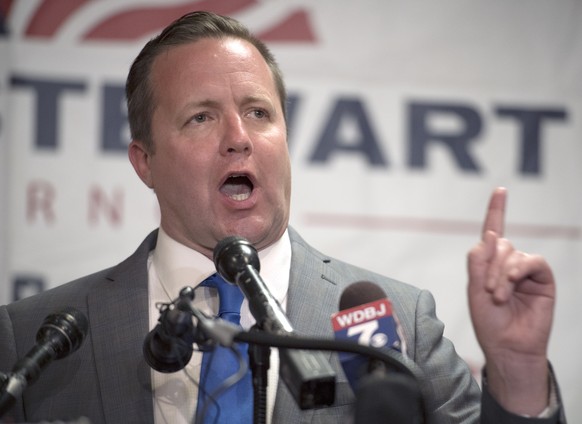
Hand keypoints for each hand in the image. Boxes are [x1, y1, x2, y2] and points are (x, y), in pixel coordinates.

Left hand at [467, 187, 554, 414]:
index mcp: (489, 264)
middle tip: (488, 291)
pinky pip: (532, 261)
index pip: (493, 232)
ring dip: (501, 273)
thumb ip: (479, 261)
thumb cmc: (489, 322)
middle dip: (489, 266)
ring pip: (512, 252)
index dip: (497, 210)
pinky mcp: (542, 278)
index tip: (500, 190)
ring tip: (498, 296)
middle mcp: (508, 263)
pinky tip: (512, 284)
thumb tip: (490, 234)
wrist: (507, 346)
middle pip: (498, 244)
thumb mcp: (474, 289)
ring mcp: (525, 270)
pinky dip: (518, 270)